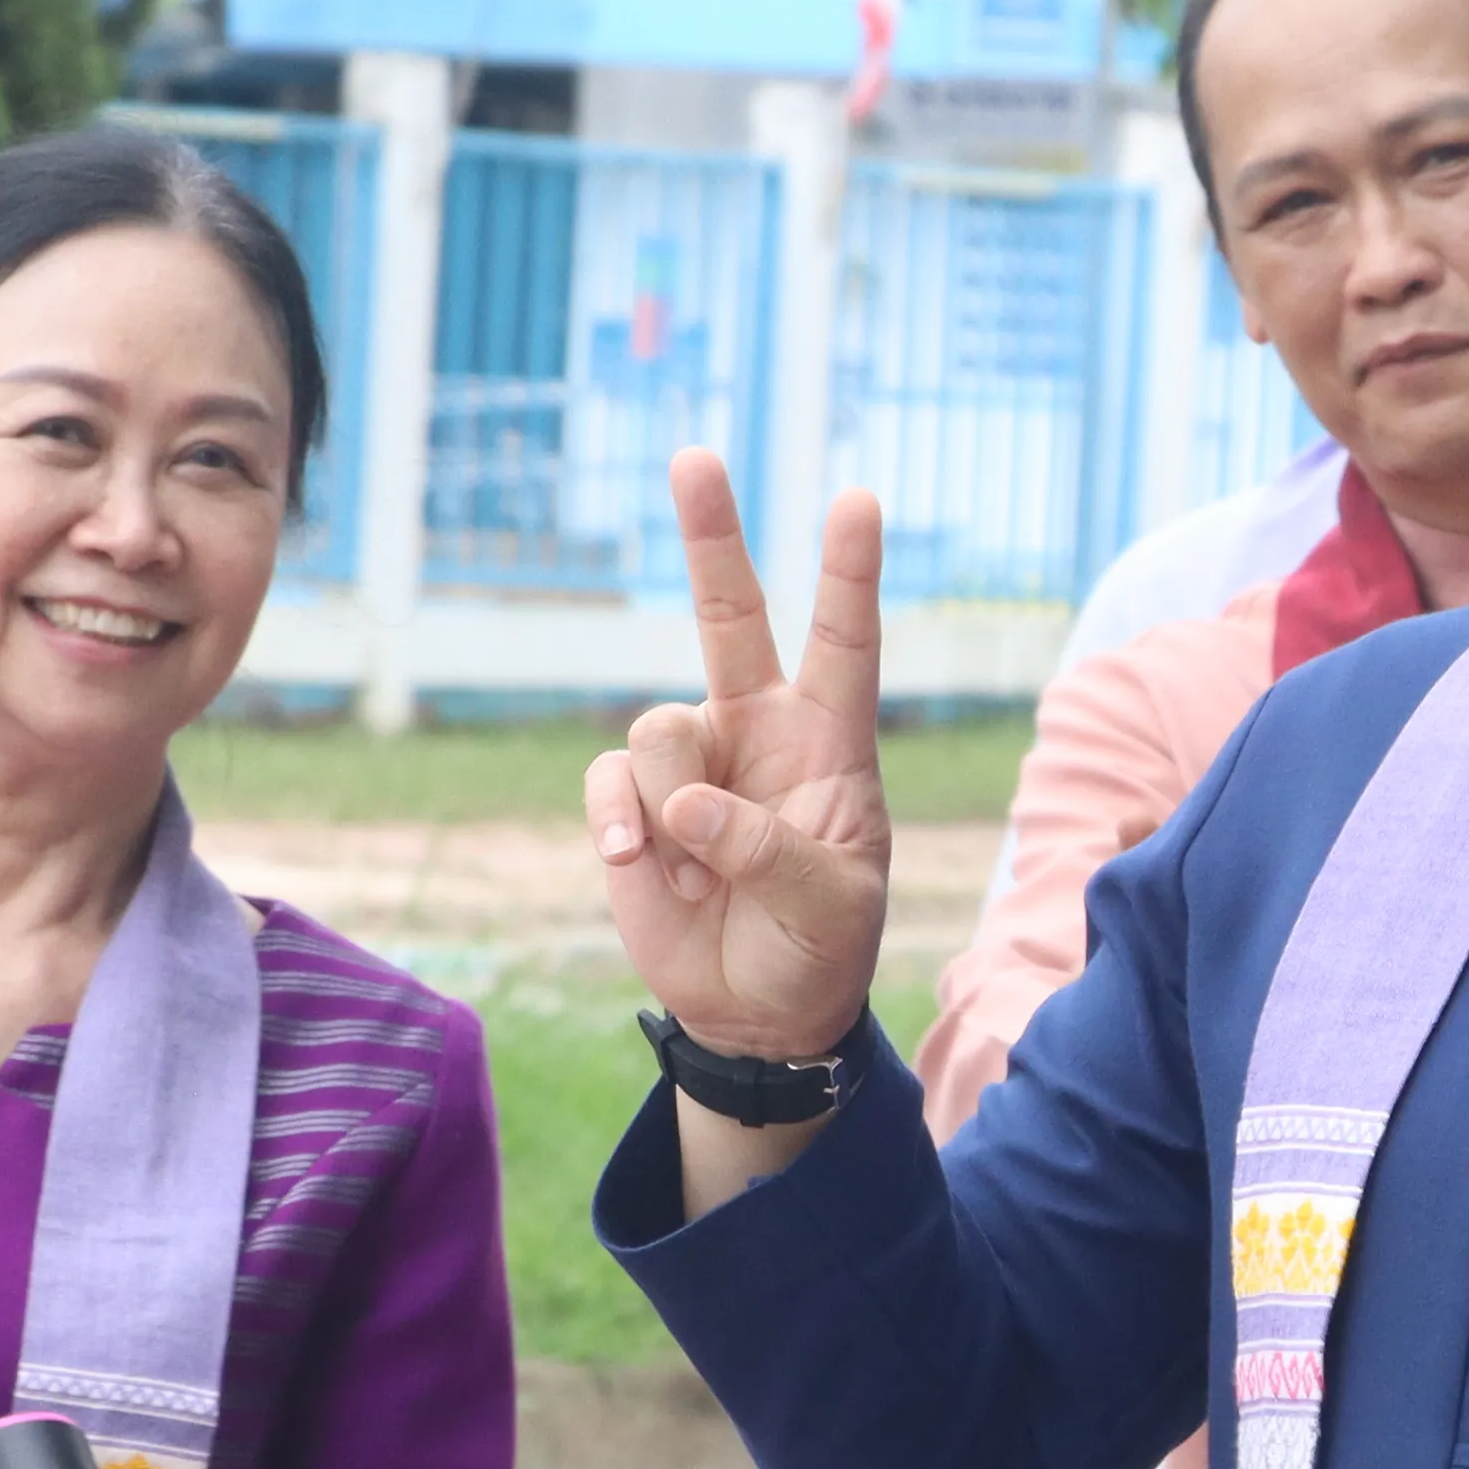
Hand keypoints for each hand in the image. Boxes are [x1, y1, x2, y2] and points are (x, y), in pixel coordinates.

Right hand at [583, 451, 891, 1066]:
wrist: (758, 1012)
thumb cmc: (821, 947)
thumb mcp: (831, 907)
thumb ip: (772, 853)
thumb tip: (692, 808)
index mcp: (831, 742)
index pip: (845, 643)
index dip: (848, 574)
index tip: (857, 499)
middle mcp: (757, 730)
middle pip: (728, 615)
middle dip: (710, 535)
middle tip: (694, 456)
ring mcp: (691, 763)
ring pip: (660, 729)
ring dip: (675, 806)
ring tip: (702, 872)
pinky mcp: (633, 802)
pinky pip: (611, 781)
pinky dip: (623, 825)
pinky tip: (639, 867)